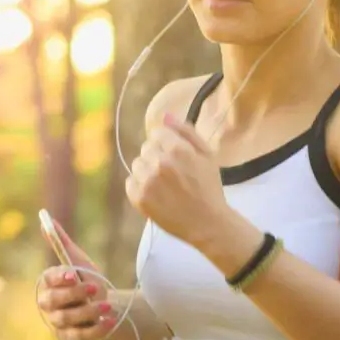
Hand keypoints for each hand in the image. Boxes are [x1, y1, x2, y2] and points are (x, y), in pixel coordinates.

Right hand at [37, 218, 116, 339]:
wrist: (105, 304)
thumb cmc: (87, 280)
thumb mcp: (78, 260)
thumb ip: (61, 242)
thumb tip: (46, 219)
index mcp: (48, 284)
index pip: (48, 280)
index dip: (60, 278)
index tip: (73, 274)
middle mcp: (49, 305)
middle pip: (54, 302)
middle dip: (74, 295)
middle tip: (95, 288)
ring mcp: (60, 323)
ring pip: (68, 319)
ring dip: (88, 312)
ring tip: (107, 306)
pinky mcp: (73, 337)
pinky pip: (81, 335)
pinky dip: (96, 329)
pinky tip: (110, 321)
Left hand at [125, 113, 228, 245]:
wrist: (207, 223)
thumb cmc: (209, 187)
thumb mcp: (207, 154)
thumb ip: (186, 131)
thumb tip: (165, 116)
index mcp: (178, 149)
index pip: (156, 134)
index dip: (166, 144)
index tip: (175, 157)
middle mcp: (160, 163)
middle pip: (146, 148)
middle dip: (157, 157)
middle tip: (172, 174)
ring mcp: (147, 181)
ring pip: (137, 164)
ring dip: (147, 171)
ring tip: (164, 185)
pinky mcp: (139, 198)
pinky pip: (130, 182)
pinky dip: (140, 187)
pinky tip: (156, 194)